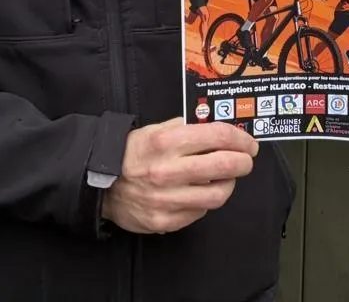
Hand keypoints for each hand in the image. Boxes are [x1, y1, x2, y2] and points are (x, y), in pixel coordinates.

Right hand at [102, 118, 257, 234]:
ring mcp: (167, 199)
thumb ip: (186, 127)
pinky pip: (200, 212)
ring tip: (225, 178)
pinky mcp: (165, 221)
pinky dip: (206, 201)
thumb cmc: (132, 153)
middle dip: (243, 162)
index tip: (249, 143)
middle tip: (246, 161)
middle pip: (224, 165)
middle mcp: (168, 170)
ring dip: (229, 184)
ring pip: (218, 194)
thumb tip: (219, 128)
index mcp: (166, 141)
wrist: (99, 184)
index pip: (218, 136)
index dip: (240, 138)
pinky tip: (200, 192)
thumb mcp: (156, 129)